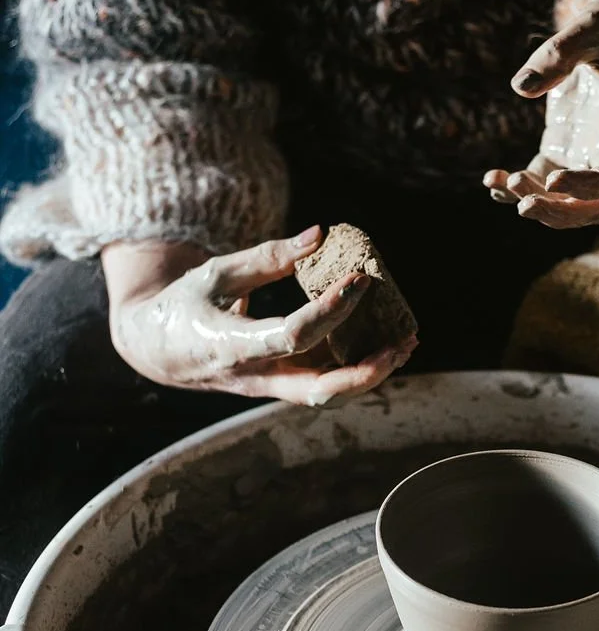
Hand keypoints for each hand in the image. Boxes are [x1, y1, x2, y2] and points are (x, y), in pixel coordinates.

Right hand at [102, 226, 417, 405]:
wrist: (158, 351)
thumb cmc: (186, 305)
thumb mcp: (216, 272)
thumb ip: (267, 257)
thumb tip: (320, 235)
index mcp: (231, 346)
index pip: (293, 336)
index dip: (331, 311)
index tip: (359, 280)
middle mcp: (254, 377)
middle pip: (320, 391)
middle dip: (367, 371)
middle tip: (403, 341)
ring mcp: (269, 388)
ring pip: (329, 395)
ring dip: (372, 374)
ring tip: (406, 343)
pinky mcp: (280, 386)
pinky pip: (326, 384)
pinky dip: (359, 367)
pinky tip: (386, 345)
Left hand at [485, 0, 598, 228]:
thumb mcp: (588, 28)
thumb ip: (559, 54)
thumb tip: (521, 87)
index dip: (593, 186)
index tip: (554, 180)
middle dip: (562, 212)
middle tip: (523, 203)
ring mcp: (588, 154)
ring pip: (573, 205)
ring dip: (540, 206)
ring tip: (502, 184)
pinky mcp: (563, 152)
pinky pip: (543, 184)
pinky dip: (518, 189)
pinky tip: (490, 179)